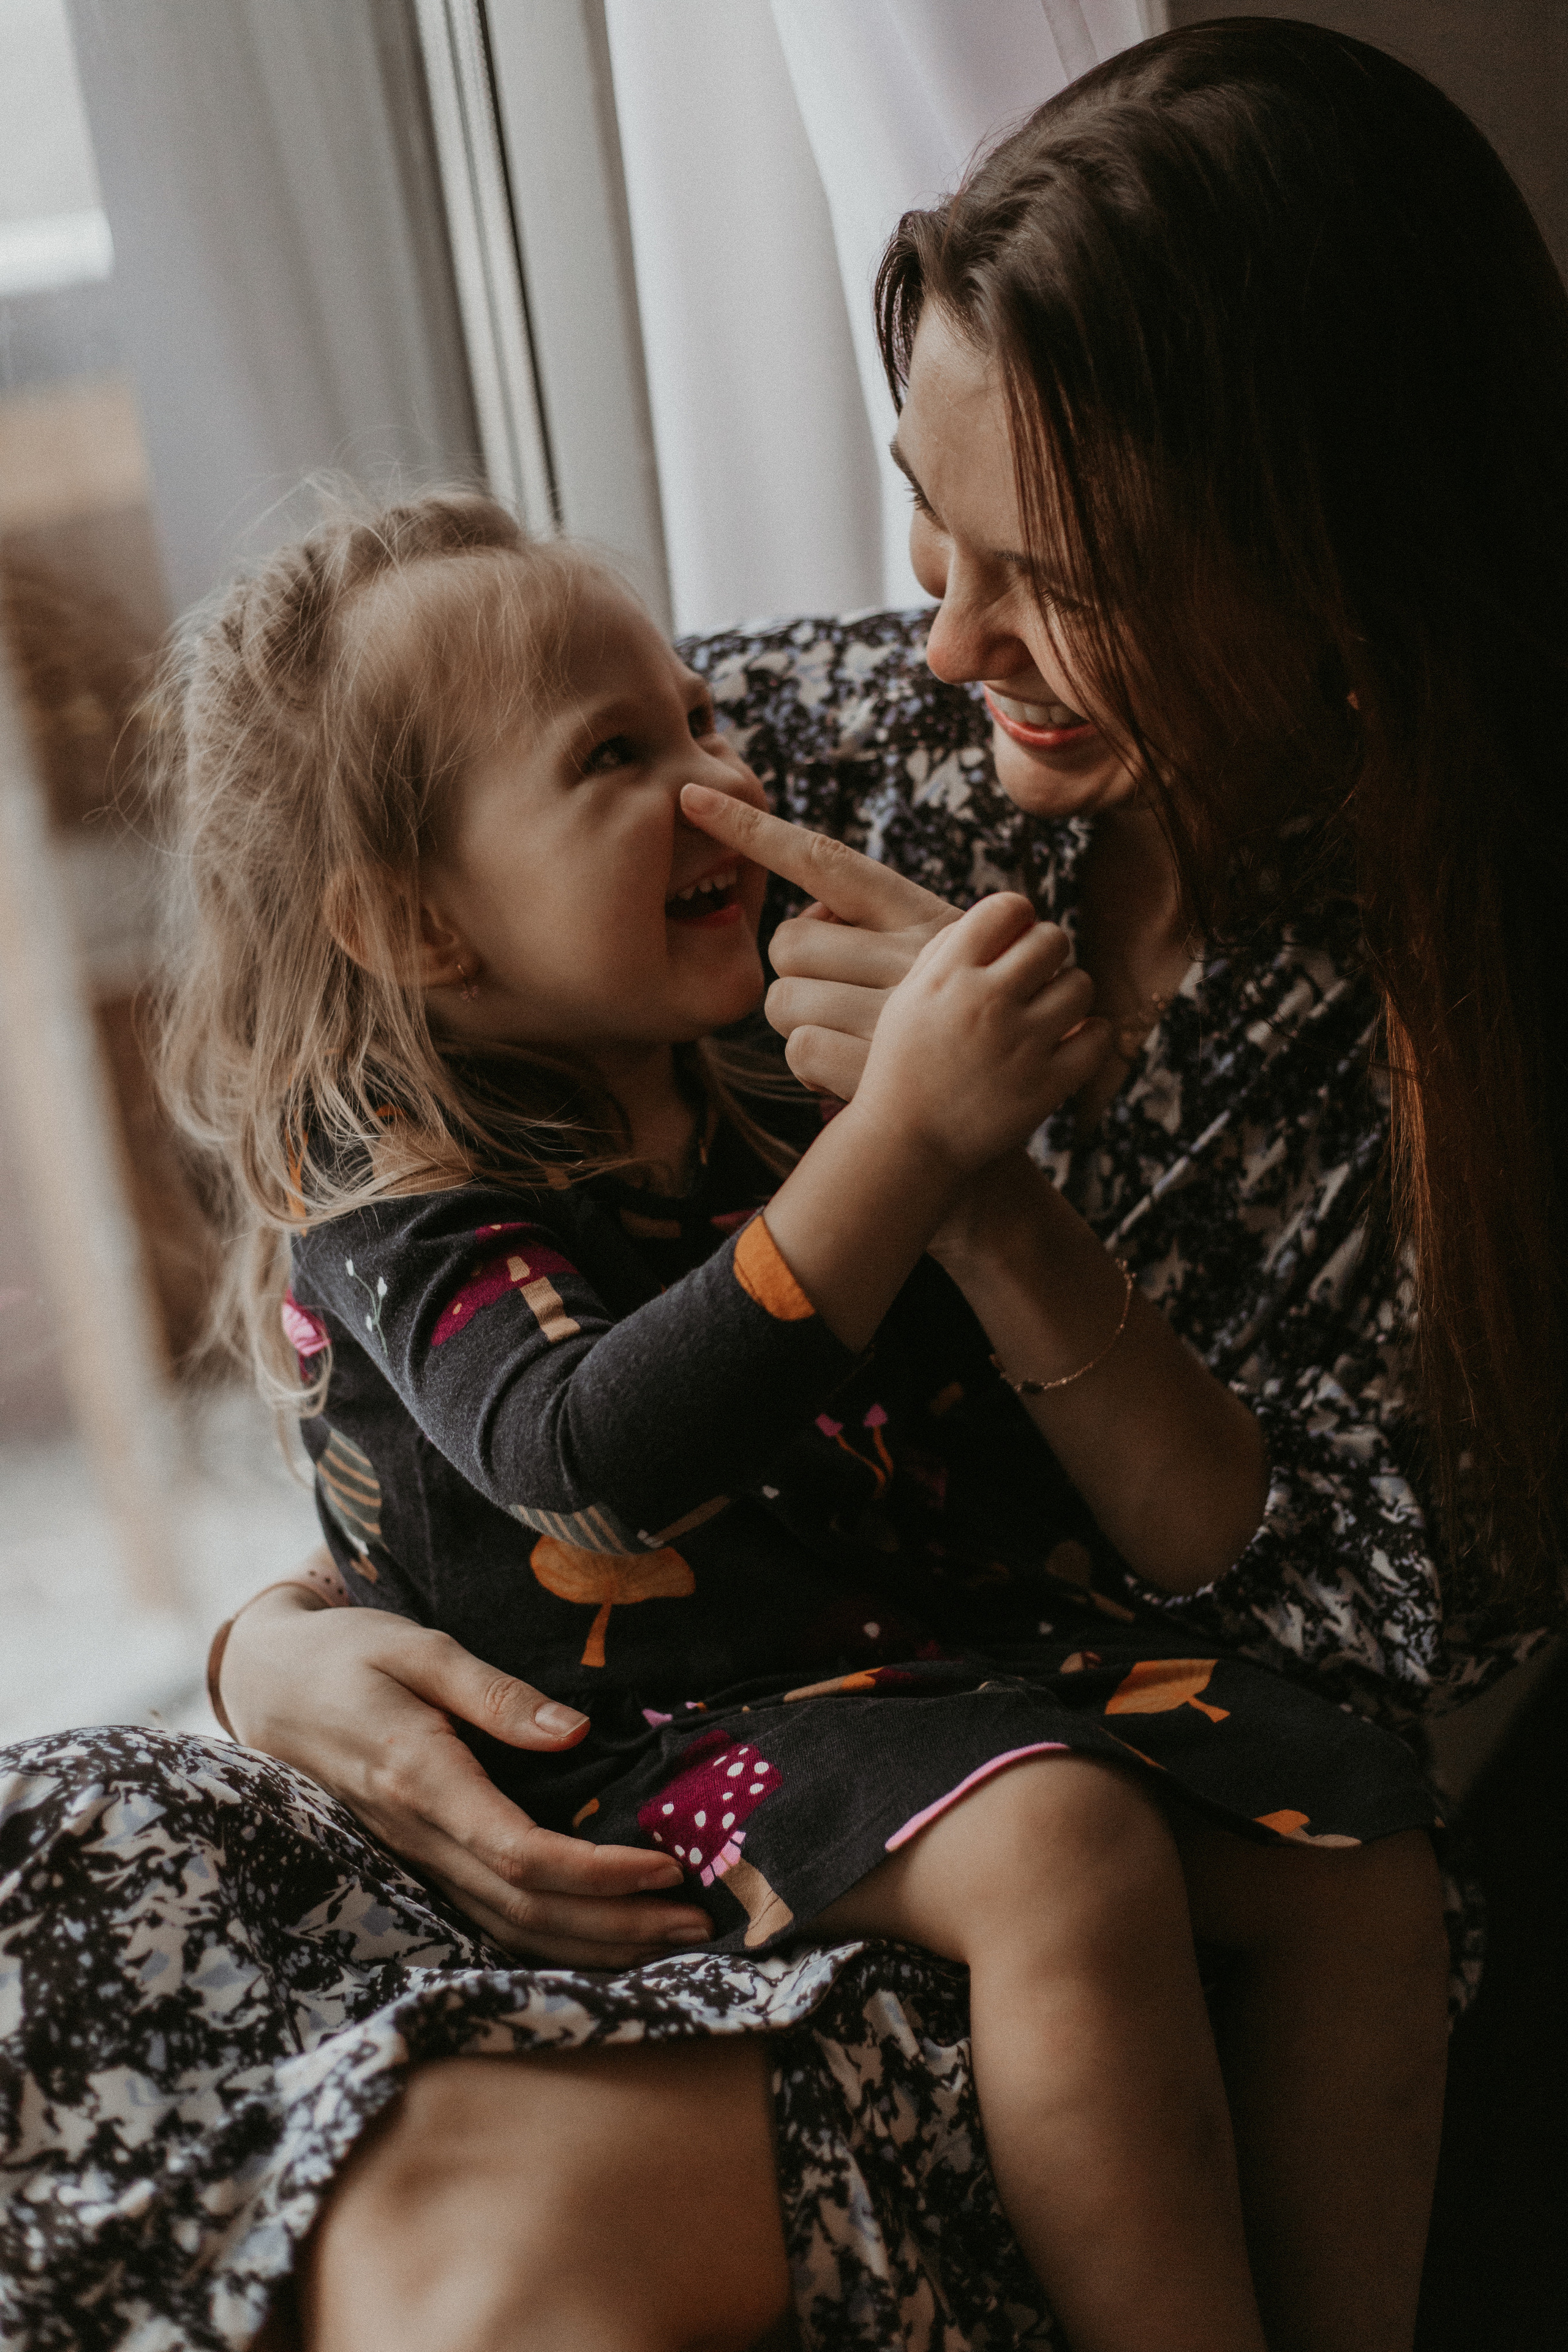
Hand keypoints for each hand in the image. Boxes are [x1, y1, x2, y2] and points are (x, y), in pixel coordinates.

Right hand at [220, 1588, 713, 1966]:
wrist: (266, 1685)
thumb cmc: (347, 1655)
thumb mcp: (419, 1647)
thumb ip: (497, 1694)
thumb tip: (576, 1732)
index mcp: (421, 1780)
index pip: (520, 1855)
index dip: (599, 1874)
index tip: (668, 1867)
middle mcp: (416, 1836)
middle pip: (525, 1909)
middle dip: (617, 1927)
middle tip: (701, 1924)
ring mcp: (411, 1859)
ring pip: (507, 1929)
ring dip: (592, 1946)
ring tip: (671, 1941)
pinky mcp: (415, 1863)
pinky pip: (486, 1919)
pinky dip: (550, 1938)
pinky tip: (602, 1936)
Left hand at [680, 783, 956, 1096]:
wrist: (1018, 1097)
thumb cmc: (962, 1015)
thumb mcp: (942, 950)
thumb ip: (873, 926)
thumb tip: (809, 918)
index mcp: (922, 915)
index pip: (824, 860)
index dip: (753, 829)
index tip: (693, 796)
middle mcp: (911, 959)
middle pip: (785, 942)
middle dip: (796, 967)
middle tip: (842, 987)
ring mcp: (894, 1019)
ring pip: (781, 1000)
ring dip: (802, 1017)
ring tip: (853, 1030)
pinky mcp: (877, 1075)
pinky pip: (797, 1050)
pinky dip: (812, 1062)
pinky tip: (851, 1067)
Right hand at [850, 891, 1107, 1175]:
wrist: (903, 1146)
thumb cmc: (902, 1068)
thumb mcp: (907, 999)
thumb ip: (948, 953)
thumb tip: (1003, 916)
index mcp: (947, 975)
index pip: (1007, 908)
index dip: (1018, 916)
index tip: (1015, 935)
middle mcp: (985, 1002)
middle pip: (1052, 938)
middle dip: (1048, 951)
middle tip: (1037, 974)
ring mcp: (1020, 1044)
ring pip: (1081, 984)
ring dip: (1070, 992)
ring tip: (1050, 1010)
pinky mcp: (1047, 1085)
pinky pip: (1097, 1036)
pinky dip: (1091, 1035)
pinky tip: (1072, 1041)